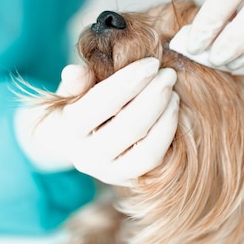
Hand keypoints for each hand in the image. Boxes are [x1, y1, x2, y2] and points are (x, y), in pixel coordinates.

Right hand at [14, 58, 179, 186]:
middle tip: (169, 74)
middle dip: (155, 97)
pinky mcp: (130, 180)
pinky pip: (155, 161)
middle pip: (130, 127)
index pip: (104, 103)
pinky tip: (173, 111)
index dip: (131, 81)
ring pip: (147, 150)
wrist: (74, 143)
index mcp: (70, 129)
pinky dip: (168, 134)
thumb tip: (77, 71)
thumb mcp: (71, 90)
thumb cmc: (78, 106)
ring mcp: (110, 173)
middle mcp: (88, 157)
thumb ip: (76, 80)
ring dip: (166, 117)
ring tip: (173, 92)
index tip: (152, 63)